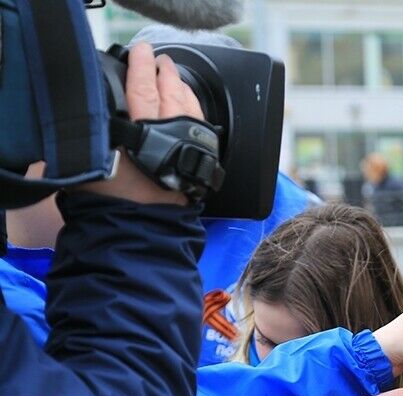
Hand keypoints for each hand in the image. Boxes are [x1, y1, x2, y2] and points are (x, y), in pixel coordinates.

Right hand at [76, 43, 202, 205]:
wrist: (142, 232)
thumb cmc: (114, 201)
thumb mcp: (93, 162)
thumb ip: (96, 134)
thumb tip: (94, 115)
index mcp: (146, 131)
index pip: (144, 88)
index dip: (142, 67)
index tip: (141, 51)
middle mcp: (174, 136)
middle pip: (173, 94)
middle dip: (166, 73)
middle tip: (159, 60)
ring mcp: (192, 149)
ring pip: (192, 109)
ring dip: (182, 90)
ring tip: (174, 78)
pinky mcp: (202, 164)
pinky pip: (202, 128)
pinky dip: (195, 112)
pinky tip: (190, 109)